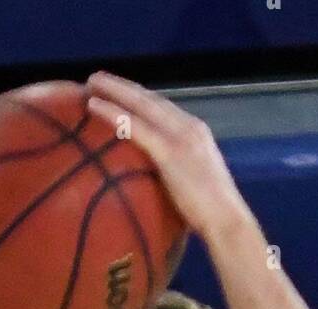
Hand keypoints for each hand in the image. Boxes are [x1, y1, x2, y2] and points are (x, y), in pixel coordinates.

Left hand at [85, 71, 245, 240]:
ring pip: (141, 104)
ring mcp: (180, 137)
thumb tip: (156, 182)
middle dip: (124, 86)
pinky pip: (135, 127)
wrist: (227, 221)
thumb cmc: (211, 216)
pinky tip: (94, 105)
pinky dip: (113, 113)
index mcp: (196, 133)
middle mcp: (189, 127)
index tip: (121, 91)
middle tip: (98, 77)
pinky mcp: (170, 153)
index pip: (164, 108)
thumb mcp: (194, 184)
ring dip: (114, 90)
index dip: (140, 97)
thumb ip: (177, 174)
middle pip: (150, 99)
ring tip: (91, 81)